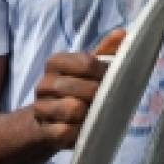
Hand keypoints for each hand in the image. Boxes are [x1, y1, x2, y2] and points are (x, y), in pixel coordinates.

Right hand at [33, 29, 124, 151]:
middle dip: (98, 96)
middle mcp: (44, 83)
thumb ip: (106, 50)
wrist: (50, 119)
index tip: (108, 79)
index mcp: (55, 62)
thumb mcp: (89, 68)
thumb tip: (122, 32)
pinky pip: (66, 131)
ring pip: (73, 109)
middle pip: (83, 88)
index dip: (103, 73)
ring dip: (88, 114)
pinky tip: (82, 128)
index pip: (86, 63)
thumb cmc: (77, 88)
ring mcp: (41, 107)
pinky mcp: (45, 130)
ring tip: (92, 113)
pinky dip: (79, 131)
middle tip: (103, 100)